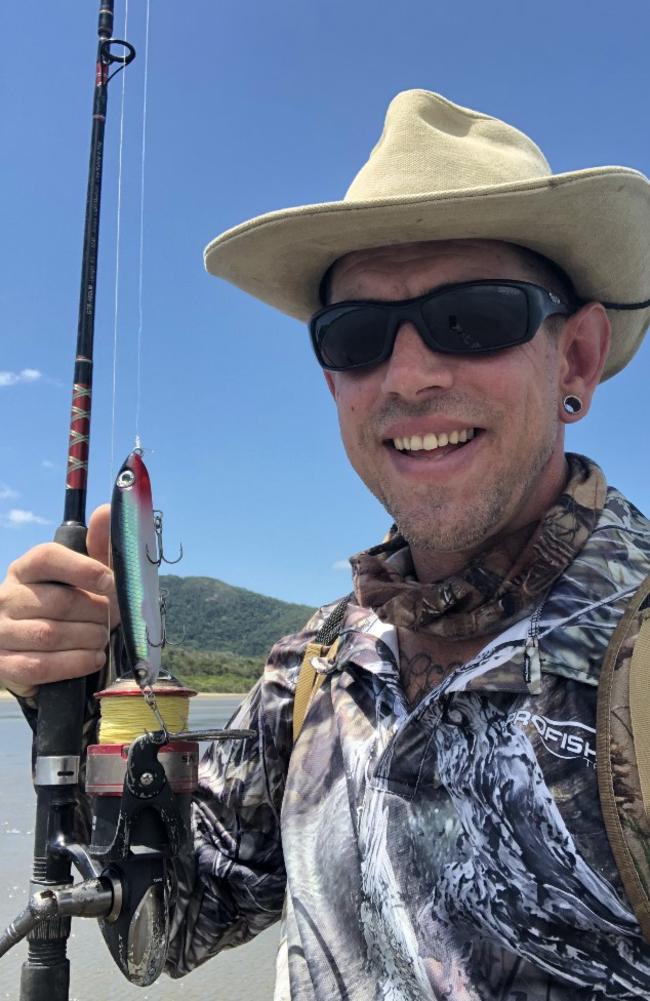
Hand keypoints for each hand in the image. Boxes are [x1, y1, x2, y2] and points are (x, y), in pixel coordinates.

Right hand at [0, 505, 119, 695]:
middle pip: (58, 602)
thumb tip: (107, 511)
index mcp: (26, 569)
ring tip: (102, 638)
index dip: (82, 568)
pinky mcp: (4, 664)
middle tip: (113, 618)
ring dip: (88, 639)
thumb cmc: (65, 605)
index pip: (48, 558)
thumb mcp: (83, 576)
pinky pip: (41, 666)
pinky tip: (93, 658)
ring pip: (51, 635)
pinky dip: (75, 663)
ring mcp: (1, 631)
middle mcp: (7, 596)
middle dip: (96, 612)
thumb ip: (99, 547)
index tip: (110, 580)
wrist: (35, 649)